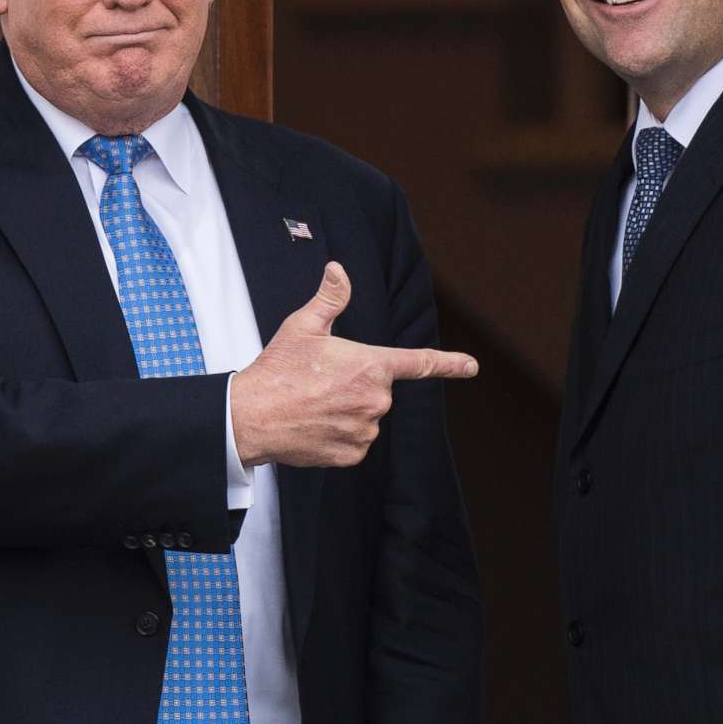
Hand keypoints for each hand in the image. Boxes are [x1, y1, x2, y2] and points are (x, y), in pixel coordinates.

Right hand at [231, 263, 478, 468]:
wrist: (251, 418)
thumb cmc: (277, 370)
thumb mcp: (303, 326)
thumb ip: (330, 298)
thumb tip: (339, 269)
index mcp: (371, 366)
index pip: (420, 363)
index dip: (450, 364)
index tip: (472, 366)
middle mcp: (375, 400)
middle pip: (378, 390)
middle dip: (356, 384)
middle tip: (320, 382)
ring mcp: (365, 430)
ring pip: (367, 417)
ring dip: (347, 410)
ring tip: (313, 404)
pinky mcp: (352, 454)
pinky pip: (356, 442)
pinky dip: (339, 434)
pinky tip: (315, 425)